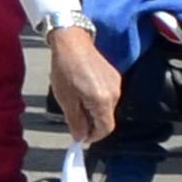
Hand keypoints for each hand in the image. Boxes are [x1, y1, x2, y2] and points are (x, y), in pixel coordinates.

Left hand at [49, 24, 122, 146]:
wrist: (72, 44)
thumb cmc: (65, 71)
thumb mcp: (66, 100)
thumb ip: (76, 121)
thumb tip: (81, 138)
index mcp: (103, 101)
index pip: (106, 128)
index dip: (94, 136)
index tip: (80, 137)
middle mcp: (115, 94)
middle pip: (107, 118)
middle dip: (91, 124)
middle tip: (74, 119)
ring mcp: (117, 84)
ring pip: (107, 108)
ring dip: (93, 111)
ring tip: (75, 102)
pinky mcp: (114, 77)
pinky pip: (107, 96)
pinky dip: (96, 100)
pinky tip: (82, 92)